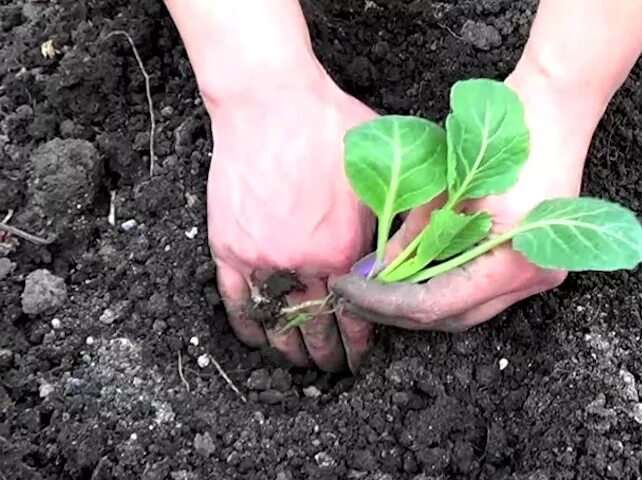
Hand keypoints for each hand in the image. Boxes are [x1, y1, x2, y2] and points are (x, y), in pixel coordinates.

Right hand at [206, 65, 376, 371]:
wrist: (271, 101)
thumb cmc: (329, 127)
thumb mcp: (381, 170)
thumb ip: (392, 218)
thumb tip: (404, 255)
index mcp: (343, 250)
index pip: (356, 314)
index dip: (359, 342)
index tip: (360, 356)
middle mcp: (302, 263)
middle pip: (316, 325)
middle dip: (327, 353)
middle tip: (333, 367)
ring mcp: (261, 258)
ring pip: (276, 321)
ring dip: (288, 349)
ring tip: (298, 364)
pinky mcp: (228, 247)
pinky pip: (236, 299)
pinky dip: (247, 325)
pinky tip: (258, 340)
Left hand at [330, 64, 606, 332]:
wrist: (555, 104)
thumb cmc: (503, 132)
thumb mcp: (445, 185)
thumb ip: (412, 236)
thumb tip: (376, 271)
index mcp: (512, 264)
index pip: (435, 305)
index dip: (385, 302)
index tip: (348, 290)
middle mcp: (532, 280)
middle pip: (453, 317)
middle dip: (399, 310)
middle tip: (357, 295)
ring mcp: (540, 273)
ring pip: (468, 308)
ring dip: (423, 300)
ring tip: (379, 287)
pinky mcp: (537, 260)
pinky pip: (484, 288)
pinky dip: (448, 285)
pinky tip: (416, 274)